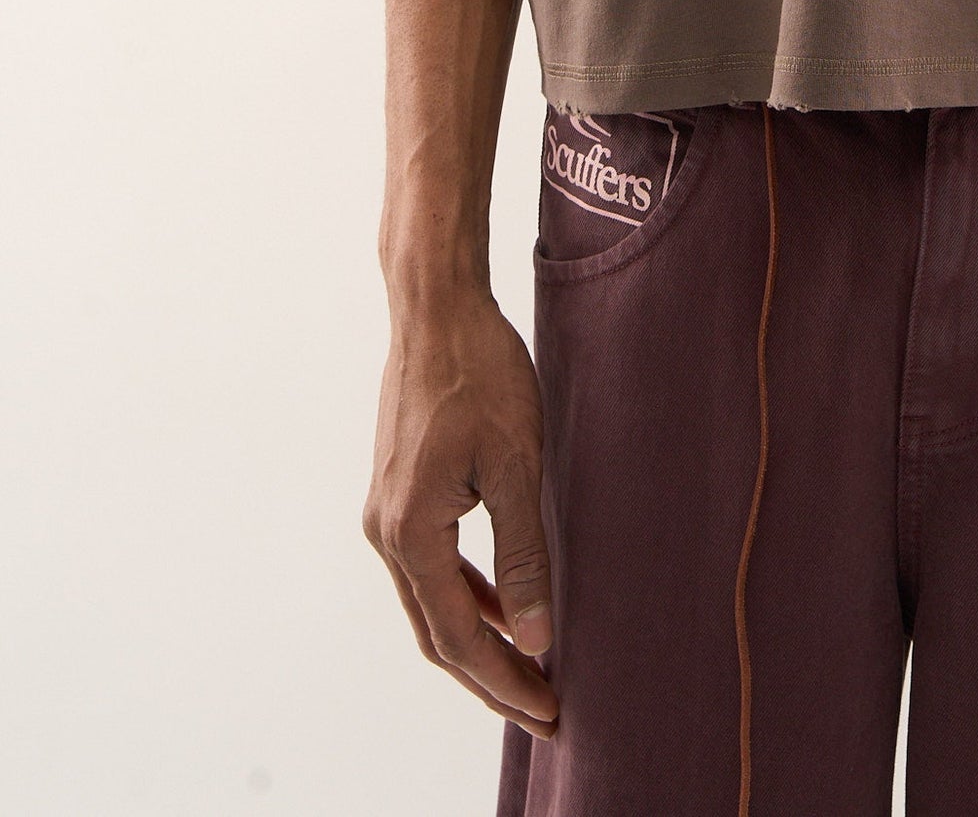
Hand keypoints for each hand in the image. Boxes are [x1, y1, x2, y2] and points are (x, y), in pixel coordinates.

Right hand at [364, 289, 558, 738]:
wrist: (436, 309)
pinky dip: (466, 595)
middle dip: (489, 677)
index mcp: (411, 534)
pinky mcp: (397, 493)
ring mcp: (385, 513)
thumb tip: (535, 637)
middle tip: (543, 712)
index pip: (458, 637)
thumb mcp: (517, 465)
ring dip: (477, 640)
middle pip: (437, 633)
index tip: (549, 712)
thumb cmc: (481, 375)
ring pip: (431, 603)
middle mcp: (385, 533)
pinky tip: (502, 605)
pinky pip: (430, 567)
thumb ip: (524, 555)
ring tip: (527, 671)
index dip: (504, 682)